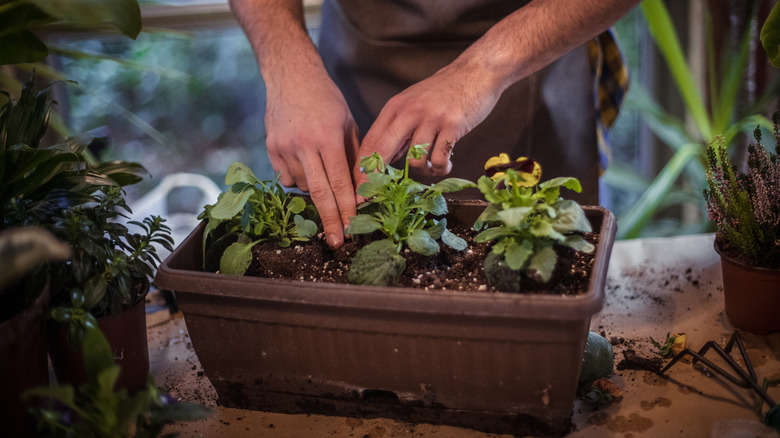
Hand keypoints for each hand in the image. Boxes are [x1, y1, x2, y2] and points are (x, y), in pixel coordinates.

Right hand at [265, 74, 358, 248]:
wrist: (291, 76)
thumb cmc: (327, 100)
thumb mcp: (348, 125)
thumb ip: (354, 157)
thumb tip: (360, 190)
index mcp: (327, 138)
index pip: (339, 183)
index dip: (346, 209)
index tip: (352, 228)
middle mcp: (304, 145)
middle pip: (318, 193)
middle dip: (329, 220)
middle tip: (337, 242)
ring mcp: (283, 147)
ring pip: (301, 185)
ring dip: (314, 191)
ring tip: (319, 172)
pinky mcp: (270, 147)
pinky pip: (286, 177)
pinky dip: (297, 179)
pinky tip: (304, 165)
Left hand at [355, 61, 500, 187]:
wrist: (475, 72)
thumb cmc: (444, 91)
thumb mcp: (413, 103)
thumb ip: (399, 129)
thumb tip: (386, 158)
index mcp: (396, 107)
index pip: (371, 141)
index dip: (361, 168)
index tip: (356, 188)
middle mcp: (409, 112)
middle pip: (383, 150)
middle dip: (374, 178)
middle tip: (372, 199)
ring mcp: (431, 118)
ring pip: (414, 159)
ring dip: (422, 171)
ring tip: (432, 167)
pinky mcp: (453, 125)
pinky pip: (440, 158)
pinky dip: (442, 168)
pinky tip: (446, 165)